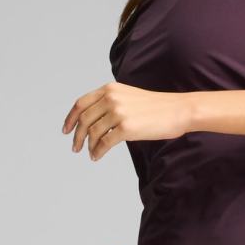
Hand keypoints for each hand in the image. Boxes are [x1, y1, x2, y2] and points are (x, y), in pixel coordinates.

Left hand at [62, 83, 191, 161]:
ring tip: (89, 153)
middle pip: (84, 119)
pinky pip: (104, 143)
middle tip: (75, 147)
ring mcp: (118, 112)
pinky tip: (97, 156)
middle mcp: (111, 98)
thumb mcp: (129, 97)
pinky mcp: (126, 128)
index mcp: (110, 89)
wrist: (178, 110)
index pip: (81, 103)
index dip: (70, 118)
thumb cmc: (157, 107)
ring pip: (93, 132)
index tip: (66, 130)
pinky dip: (98, 151)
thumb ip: (111, 103)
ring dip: (88, 145)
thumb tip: (95, 122)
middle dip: (77, 135)